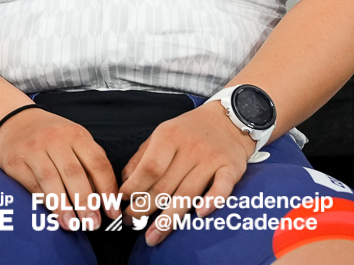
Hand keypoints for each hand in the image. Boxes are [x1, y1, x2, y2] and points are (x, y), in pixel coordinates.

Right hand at [0, 106, 117, 228]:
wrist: (13, 122)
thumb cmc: (50, 137)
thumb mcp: (74, 140)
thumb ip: (89, 162)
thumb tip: (104, 196)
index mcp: (76, 134)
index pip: (97, 163)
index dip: (107, 189)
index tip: (112, 212)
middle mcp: (55, 139)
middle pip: (74, 173)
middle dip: (85, 202)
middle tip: (93, 223)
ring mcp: (34, 149)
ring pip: (51, 180)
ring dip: (63, 206)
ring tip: (72, 225)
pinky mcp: (15, 161)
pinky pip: (32, 184)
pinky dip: (44, 201)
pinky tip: (52, 213)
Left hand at [118, 101, 255, 244]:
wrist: (229, 119)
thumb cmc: (191, 129)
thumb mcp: (162, 133)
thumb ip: (142, 156)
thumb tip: (126, 180)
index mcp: (169, 136)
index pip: (149, 168)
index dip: (134, 188)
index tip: (122, 201)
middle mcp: (190, 148)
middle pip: (165, 186)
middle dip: (144, 208)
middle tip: (132, 222)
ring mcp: (211, 159)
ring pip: (187, 194)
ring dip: (168, 219)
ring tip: (153, 235)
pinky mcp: (231, 168)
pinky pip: (222, 187)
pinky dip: (212, 201)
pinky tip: (200, 214)